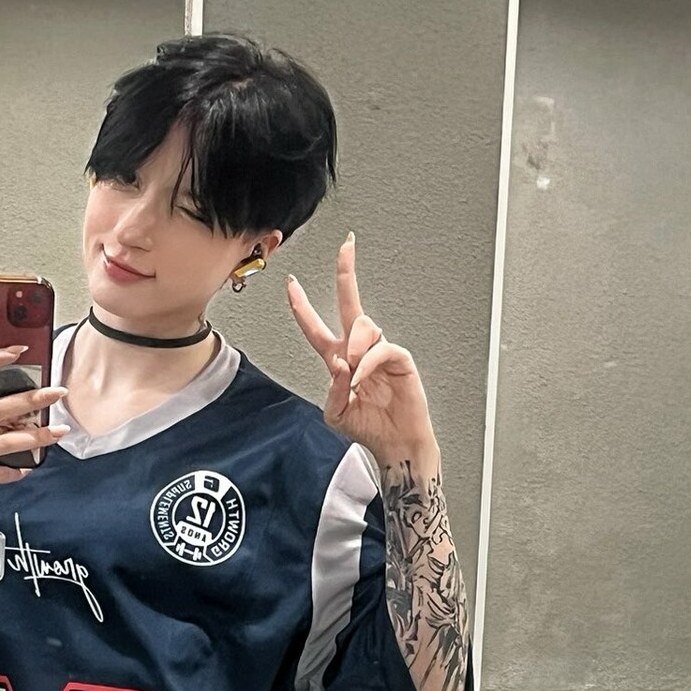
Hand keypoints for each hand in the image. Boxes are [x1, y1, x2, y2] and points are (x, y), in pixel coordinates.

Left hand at [286, 234, 437, 468]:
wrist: (396, 443)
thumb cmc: (369, 428)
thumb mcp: (336, 414)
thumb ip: (332, 390)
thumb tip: (340, 364)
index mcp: (339, 361)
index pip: (316, 328)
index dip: (303, 307)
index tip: (291, 284)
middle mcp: (358, 351)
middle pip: (349, 304)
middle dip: (346, 274)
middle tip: (346, 247)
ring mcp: (379, 352)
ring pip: (363, 327)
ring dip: (353, 347)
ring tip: (353, 372)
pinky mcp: (399, 359)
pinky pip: (380, 349)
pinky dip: (368, 363)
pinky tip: (364, 378)